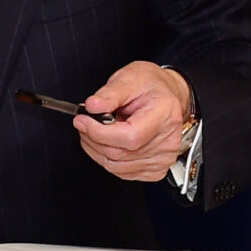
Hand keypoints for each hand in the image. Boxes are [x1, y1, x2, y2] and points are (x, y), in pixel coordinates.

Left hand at [75, 62, 192, 182]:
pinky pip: (122, 172)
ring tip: (95, 130)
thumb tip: (92, 106)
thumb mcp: (128, 78)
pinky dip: (106, 159)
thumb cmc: (150, 86)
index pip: (129, 137)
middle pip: (120, 153)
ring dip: (96, 149)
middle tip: (83, 122)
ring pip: (117, 166)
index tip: (82, 120)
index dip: (99, 132)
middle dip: (92, 138)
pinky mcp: (156, 169)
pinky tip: (107, 142)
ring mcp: (163, 158)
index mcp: (164, 115)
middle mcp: (168, 140)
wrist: (166, 95)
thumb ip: (109, 93)